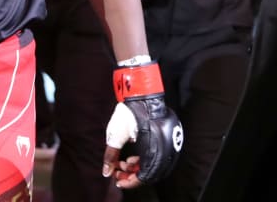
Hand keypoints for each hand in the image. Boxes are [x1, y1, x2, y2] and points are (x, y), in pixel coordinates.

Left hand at [103, 63, 182, 186]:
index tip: (118, 180)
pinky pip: (158, 156)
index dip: (130, 182)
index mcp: (155, 152)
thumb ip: (111, 156)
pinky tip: (133, 156)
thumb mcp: (115, 136)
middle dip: (132, 175)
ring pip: (154, 165)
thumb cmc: (128, 113)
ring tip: (123, 162)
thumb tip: (106, 172)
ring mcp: (170, 145)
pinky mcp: (169, 139)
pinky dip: (145, 160)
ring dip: (137, 168)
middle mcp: (166, 151)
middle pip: (150, 173)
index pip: (145, 177)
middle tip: (118, 172)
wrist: (141, 94)